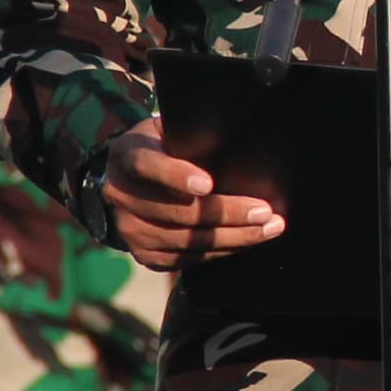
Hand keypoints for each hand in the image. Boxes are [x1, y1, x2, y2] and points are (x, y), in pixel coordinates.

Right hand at [103, 126, 285, 269]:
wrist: (127, 182)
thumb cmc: (161, 149)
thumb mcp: (166, 131)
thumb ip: (189, 136)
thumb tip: (235, 143)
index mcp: (127, 155)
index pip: (148, 165)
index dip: (177, 175)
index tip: (208, 183)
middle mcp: (121, 195)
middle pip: (178, 212)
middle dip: (226, 213)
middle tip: (264, 212)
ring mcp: (130, 230)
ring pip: (187, 241)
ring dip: (233, 237)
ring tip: (268, 229)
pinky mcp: (144, 255)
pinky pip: (188, 259)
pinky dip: (221, 251)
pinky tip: (247, 242)